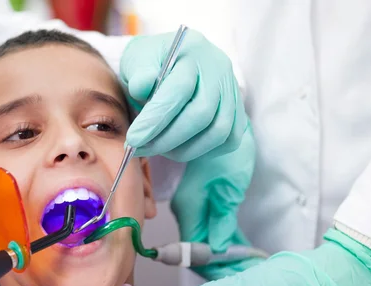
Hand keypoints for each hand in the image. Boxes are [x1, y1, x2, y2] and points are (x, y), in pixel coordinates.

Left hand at [120, 29, 246, 161]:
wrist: (168, 60)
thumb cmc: (149, 62)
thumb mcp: (137, 59)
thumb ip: (139, 73)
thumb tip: (142, 86)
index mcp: (192, 50)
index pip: (179, 90)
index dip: (156, 119)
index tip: (133, 139)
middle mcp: (218, 68)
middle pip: (202, 114)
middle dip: (168, 139)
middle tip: (141, 148)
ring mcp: (231, 89)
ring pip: (218, 131)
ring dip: (185, 149)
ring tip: (158, 149)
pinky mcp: (237, 109)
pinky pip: (229, 139)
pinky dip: (204, 150)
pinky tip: (179, 148)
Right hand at [171, 122, 255, 279]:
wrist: (222, 126)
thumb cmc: (226, 152)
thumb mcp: (229, 187)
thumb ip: (222, 218)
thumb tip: (219, 247)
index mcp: (190, 209)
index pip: (196, 252)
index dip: (216, 268)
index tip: (242, 274)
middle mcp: (188, 213)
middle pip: (201, 252)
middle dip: (224, 267)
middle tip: (253, 272)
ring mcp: (195, 210)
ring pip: (208, 245)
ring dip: (229, 258)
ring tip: (255, 265)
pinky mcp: (204, 206)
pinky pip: (213, 233)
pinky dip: (229, 244)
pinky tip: (246, 250)